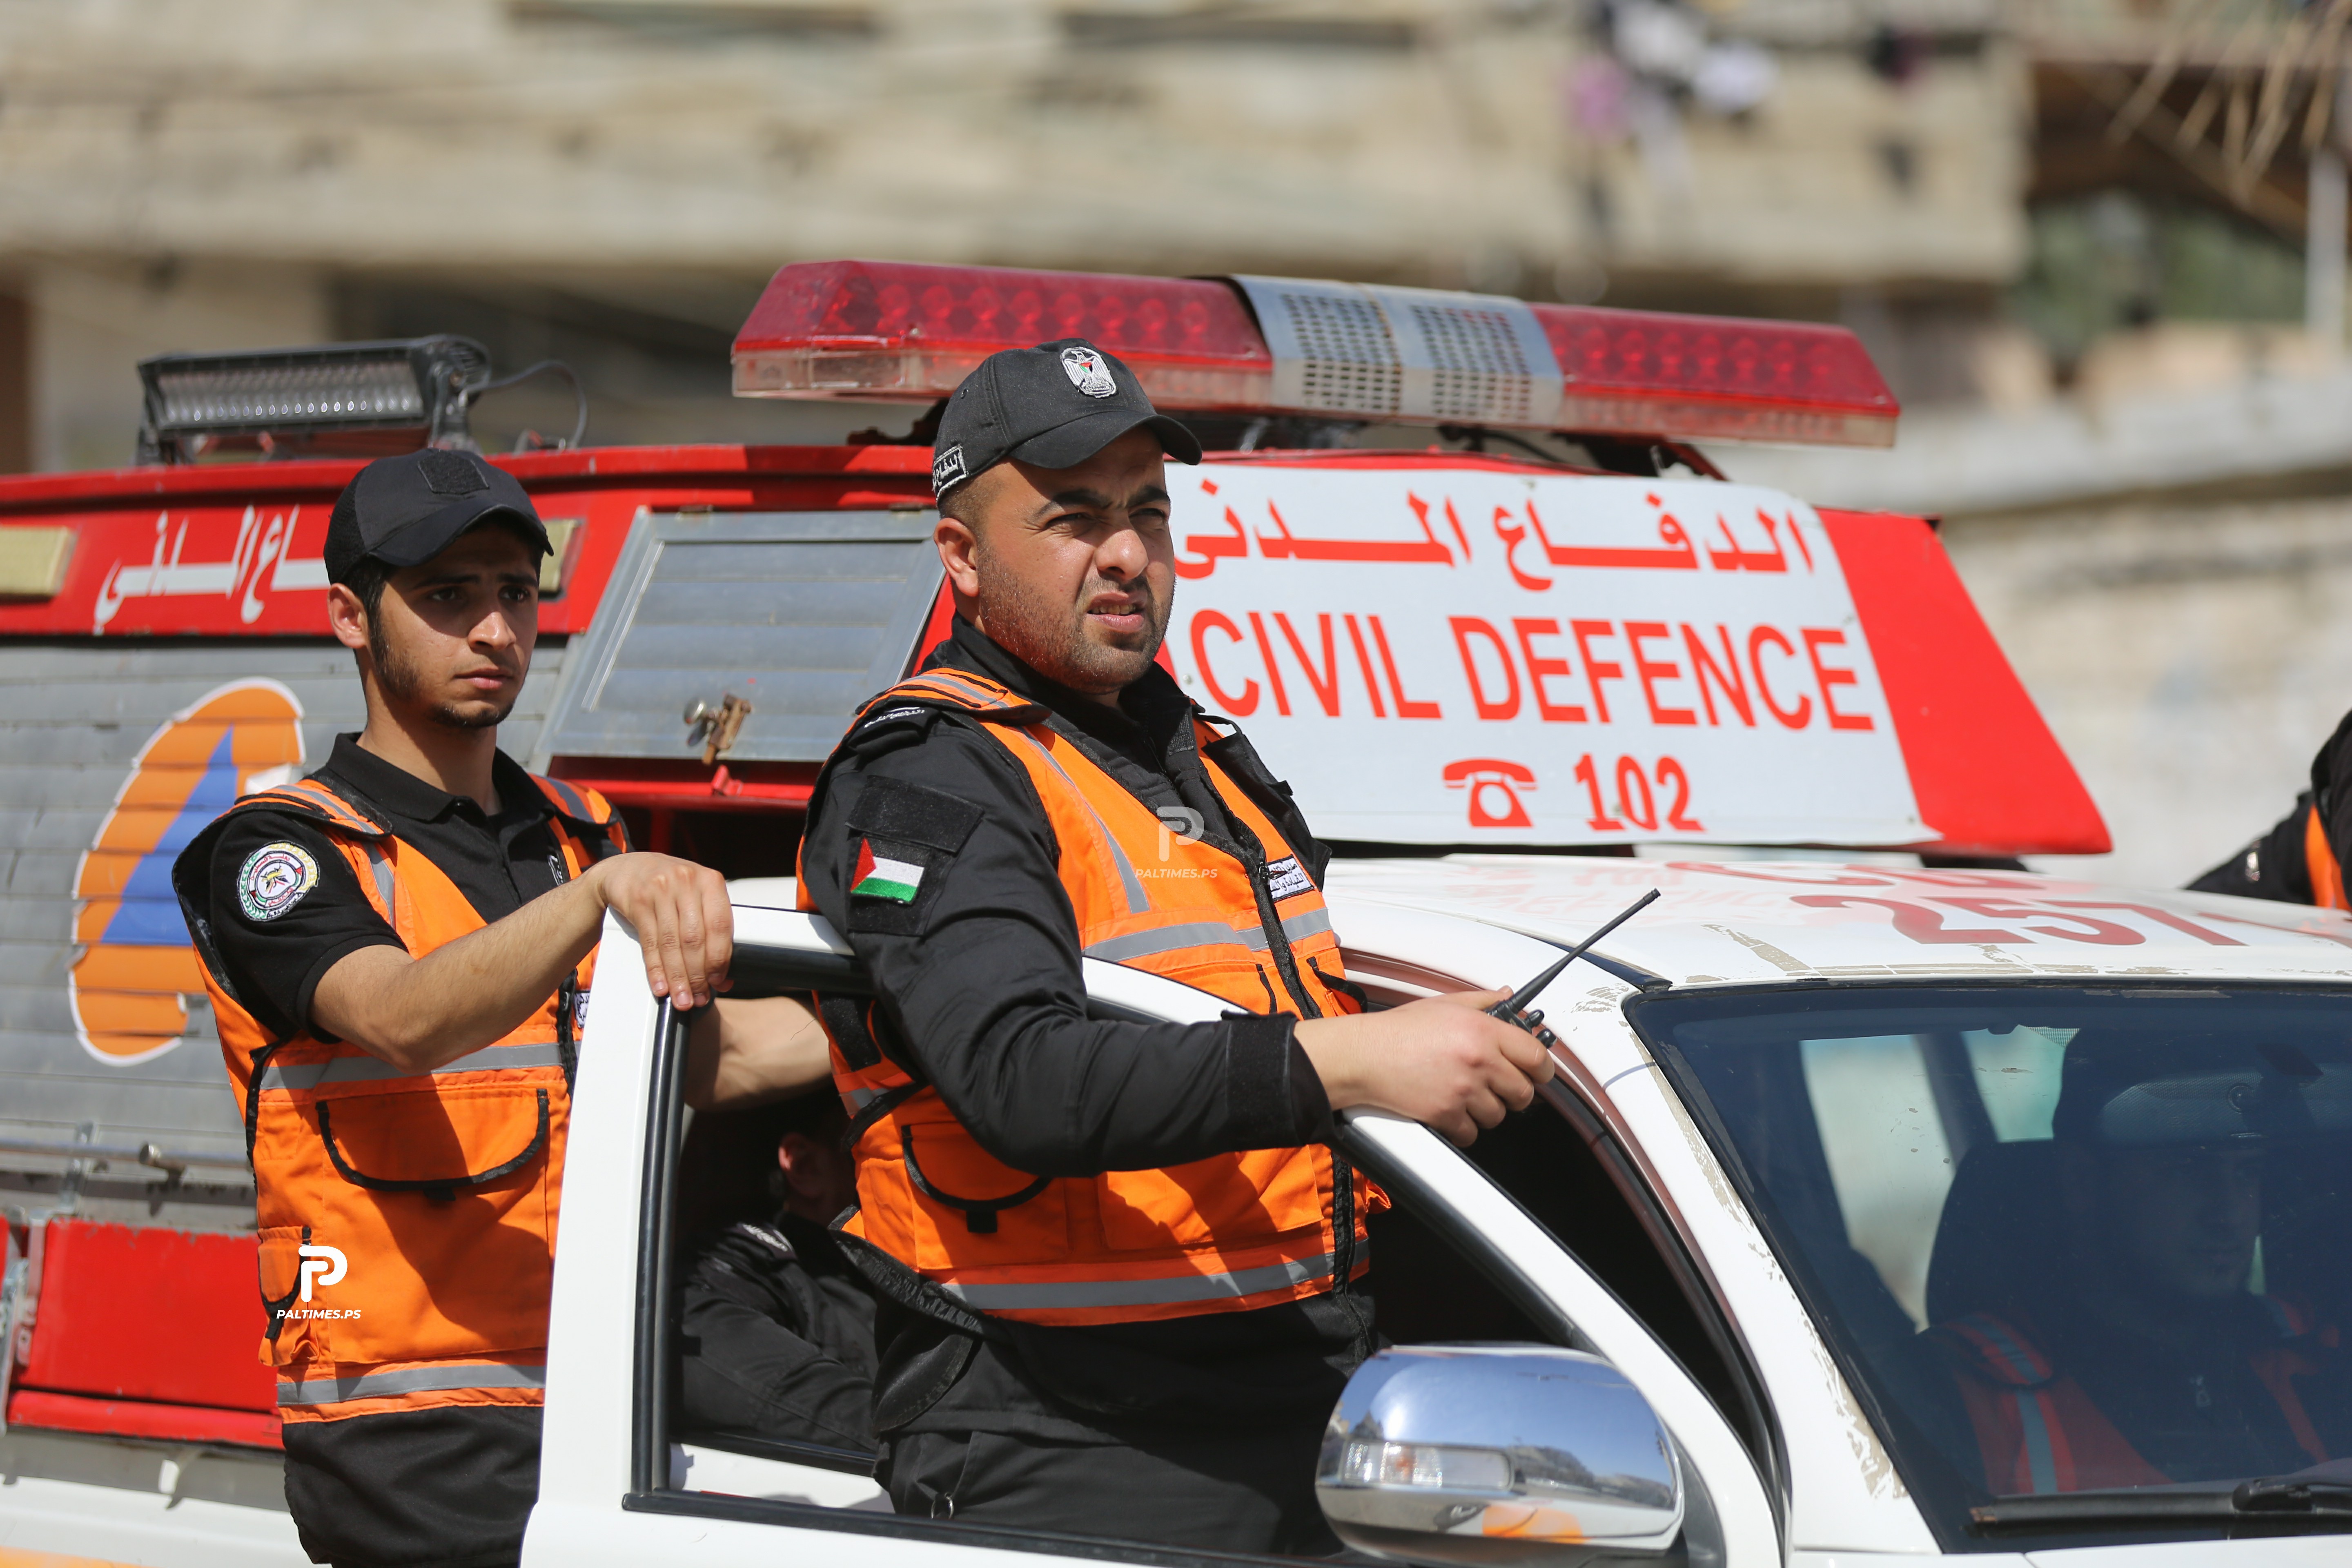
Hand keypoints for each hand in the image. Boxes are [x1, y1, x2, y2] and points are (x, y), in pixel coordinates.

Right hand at [587, 853, 734, 1008]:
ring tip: (682, 999)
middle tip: (699, 997)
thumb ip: (711, 929)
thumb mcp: (695, 896)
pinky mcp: (638, 901)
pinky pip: (650, 943)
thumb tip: (723, 976)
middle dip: (698, 975)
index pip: (721, 926)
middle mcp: (686, 882)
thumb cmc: (669, 887)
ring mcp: (660, 890)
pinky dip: (657, 969)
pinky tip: (661, 986)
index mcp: (710, 881)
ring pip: (672, 944)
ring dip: (678, 978)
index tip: (719, 981)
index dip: (720, 959)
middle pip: (695, 939)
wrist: (626, 868)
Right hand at [1296, 988, 1553, 1146]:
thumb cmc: (1398, 1030)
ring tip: (1465, 1094)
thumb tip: (1508, 997)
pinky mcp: (1446, 1115)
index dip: (1543, 1068)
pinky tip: (1450, 1110)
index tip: (1538, 1072)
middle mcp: (1478, 1061)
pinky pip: (1472, 1133)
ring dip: (1486, 1109)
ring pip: (1498, 1115)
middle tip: (1497, 1085)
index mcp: (1482, 1030)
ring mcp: (1463, 1091)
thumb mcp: (1444, 1005)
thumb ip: (1483, 1002)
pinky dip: (1463, 1127)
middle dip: (1514, 1092)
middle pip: (1523, 1093)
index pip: (1536, 1056)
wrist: (1363, 1056)